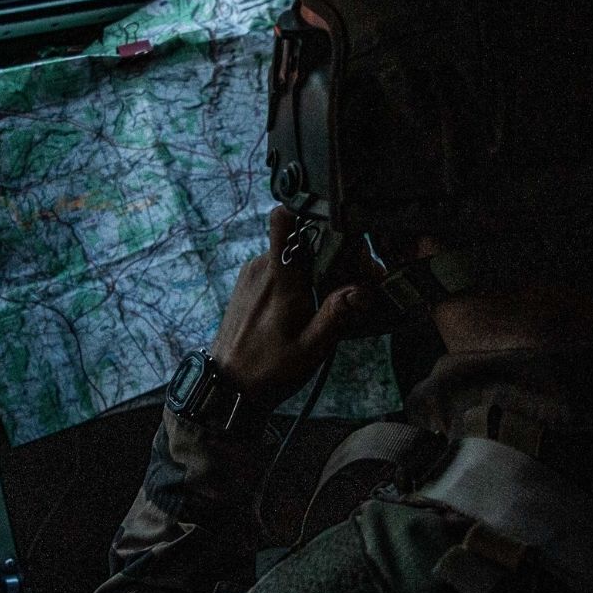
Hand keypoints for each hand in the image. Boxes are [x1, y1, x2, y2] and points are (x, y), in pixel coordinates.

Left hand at [209, 207, 370, 412]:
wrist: (228, 385)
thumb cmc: (268, 370)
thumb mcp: (310, 349)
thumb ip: (336, 315)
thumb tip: (363, 289)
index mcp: (279, 278)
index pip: (283, 219)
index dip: (308, 208)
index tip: (335, 220)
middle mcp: (262, 267)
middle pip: (300, 235)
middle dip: (328, 250)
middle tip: (350, 280)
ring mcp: (252, 272)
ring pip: (291, 251)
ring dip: (313, 266)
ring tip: (328, 297)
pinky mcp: (248, 281)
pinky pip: (278, 265)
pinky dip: (296, 276)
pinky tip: (306, 302)